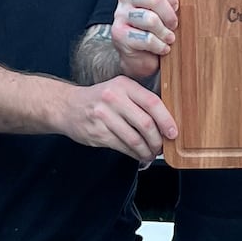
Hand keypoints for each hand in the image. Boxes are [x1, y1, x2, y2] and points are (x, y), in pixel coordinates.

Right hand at [56, 75, 176, 161]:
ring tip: (151, 154)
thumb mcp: (120, 89)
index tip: (173, 133)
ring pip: (134, 139)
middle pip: (145, 123)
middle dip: (157, 140)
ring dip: (147, 150)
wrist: (68, 106)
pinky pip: (122, 147)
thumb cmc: (100, 99)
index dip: (166, 120)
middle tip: (162, 147)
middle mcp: (113, 98)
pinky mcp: (97, 132)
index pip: (152, 102)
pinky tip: (138, 155)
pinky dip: (134, 154)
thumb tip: (167, 122)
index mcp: (124, 85)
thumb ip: (140, 100)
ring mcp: (103, 116)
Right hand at [112, 0, 177, 75]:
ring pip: (150, 19)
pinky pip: (146, 39)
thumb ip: (170, 2)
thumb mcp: (164, 14)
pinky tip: (163, 49)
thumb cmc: (155, 32)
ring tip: (169, 39)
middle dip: (169, 15)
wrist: (137, 58)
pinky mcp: (119, 34)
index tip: (176, 7)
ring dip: (165, 32)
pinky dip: (159, 46)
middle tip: (174, 26)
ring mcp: (120, 15)